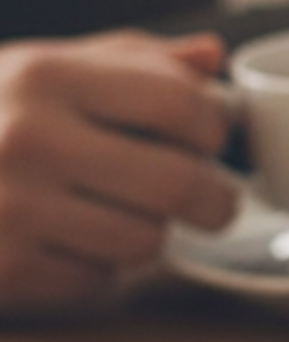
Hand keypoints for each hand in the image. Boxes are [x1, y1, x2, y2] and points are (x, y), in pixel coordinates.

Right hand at [0, 30, 239, 309]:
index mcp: (47, 75)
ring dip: (147, 235)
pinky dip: (95, 271)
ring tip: (116, 215)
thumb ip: (131, 60)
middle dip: (213, 199)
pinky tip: (65, 245)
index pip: (182, 104)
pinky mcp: (0, 269)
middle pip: (178, 183)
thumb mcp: (42, 67)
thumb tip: (212, 59)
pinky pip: (97, 283)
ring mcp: (9, 208)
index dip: (214, 127)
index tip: (207, 139)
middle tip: (208, 201)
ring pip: (146, 241)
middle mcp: (27, 138)